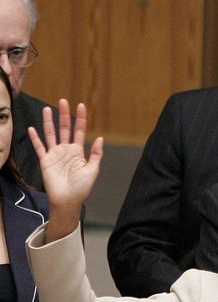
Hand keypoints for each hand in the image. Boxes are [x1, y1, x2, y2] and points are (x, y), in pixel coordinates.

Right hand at [29, 99, 102, 241]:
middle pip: (64, 128)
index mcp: (78, 151)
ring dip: (49, 122)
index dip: (80, 119)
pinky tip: (32, 129)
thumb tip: (100, 138)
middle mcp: (66, 150)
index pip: (79, 131)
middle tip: (63, 101)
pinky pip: (39, 147)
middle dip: (64, 115)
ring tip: (47, 109)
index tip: (81, 106)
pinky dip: (35, 138)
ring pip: (51, 134)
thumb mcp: (93, 170)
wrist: (68, 200)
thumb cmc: (82, 187)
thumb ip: (95, 154)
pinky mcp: (45, 161)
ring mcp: (55, 154)